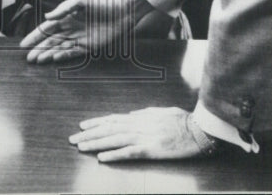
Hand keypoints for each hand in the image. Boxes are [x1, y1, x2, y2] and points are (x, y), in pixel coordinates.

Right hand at [19, 0, 140, 63]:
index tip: (23, 44)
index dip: (35, 36)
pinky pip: (73, 53)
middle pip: (51, 41)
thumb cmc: (102, 1)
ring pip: (60, 48)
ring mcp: (80, 38)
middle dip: (39, 49)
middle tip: (27, 58)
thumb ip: (63, 9)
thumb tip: (47, 16)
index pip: (47, 28)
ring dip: (48, 54)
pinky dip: (63, 56)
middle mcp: (71, 28)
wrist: (123, 10)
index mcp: (67, 16)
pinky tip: (54, 58)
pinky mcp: (90, 46)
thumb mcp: (81, 0)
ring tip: (36, 60)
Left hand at [70, 107, 225, 161]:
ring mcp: (144, 137)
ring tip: (81, 147)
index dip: (96, 123)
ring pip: (114, 139)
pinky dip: (114, 155)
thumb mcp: (161, 112)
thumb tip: (132, 114)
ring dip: (96, 144)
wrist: (198, 129)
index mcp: (140, 117)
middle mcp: (138, 125)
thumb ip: (145, 113)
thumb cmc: (182, 121)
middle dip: (89, 134)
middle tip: (73, 139)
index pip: (113, 119)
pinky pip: (129, 153)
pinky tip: (102, 158)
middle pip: (108, 129)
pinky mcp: (151, 149)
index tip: (82, 126)